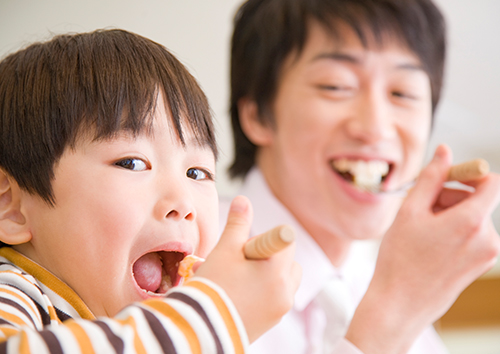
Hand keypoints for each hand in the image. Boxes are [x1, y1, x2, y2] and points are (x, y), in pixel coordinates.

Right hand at [194, 195, 301, 341]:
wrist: (200, 329)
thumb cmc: (213, 287)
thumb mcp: (224, 250)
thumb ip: (238, 224)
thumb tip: (243, 200)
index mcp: (278, 269)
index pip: (286, 240)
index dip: (265, 239)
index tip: (248, 247)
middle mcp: (286, 290)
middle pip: (287, 260)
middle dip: (268, 256)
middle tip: (240, 263)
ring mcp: (281, 308)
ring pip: (284, 279)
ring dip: (268, 274)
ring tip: (240, 279)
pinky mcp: (272, 321)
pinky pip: (276, 298)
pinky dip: (264, 292)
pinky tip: (239, 293)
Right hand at [346, 144, 499, 353]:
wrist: (400, 303)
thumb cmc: (401, 258)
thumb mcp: (410, 211)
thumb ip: (431, 177)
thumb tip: (445, 152)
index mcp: (472, 222)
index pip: (491, 182)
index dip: (469, 174)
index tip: (446, 179)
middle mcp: (488, 238)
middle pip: (477, 199)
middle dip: (450, 197)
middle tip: (420, 208)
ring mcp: (487, 254)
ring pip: (473, 217)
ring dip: (449, 215)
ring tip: (421, 229)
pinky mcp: (481, 266)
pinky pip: (472, 235)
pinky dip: (454, 231)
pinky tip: (430, 243)